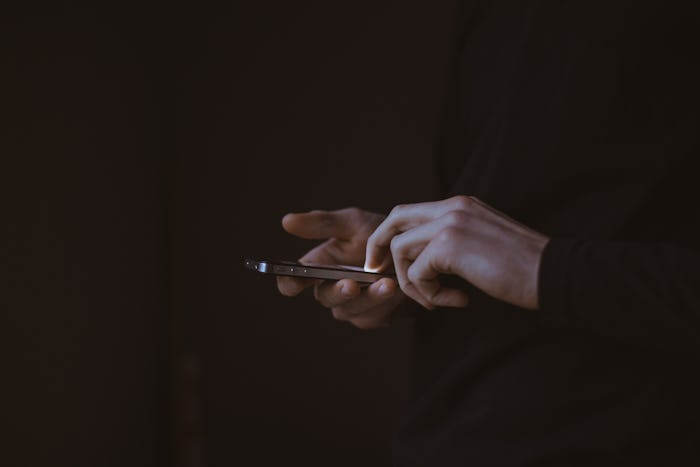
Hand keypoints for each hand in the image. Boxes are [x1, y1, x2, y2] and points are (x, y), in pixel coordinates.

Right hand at [277, 207, 405, 328]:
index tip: (293, 282)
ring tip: (387, 283)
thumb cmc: (379, 234)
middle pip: (324, 297)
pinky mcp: (373, 317)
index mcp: (318, 266)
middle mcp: (331, 289)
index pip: (293, 280)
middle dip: (338, 291)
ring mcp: (351, 306)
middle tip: (351, 284)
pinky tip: (398, 289)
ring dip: (369, 298)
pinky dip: (386, 303)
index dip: (289, 283)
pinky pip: (374, 316)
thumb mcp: (353, 223)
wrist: (415, 251)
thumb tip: (286, 221)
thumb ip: (322, 224)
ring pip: (350, 310)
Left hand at [365, 196, 549, 309]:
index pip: (409, 212)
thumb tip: (423, 262)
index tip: (384, 260)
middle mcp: (452, 207)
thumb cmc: (522, 267)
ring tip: (436, 299)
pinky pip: (417, 272)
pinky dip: (428, 294)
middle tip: (377, 272)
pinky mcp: (449, 245)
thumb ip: (452, 243)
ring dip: (411, 282)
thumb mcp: (482, 243)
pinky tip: (456, 301)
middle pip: (394, 219)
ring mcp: (450, 223)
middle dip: (379, 247)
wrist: (552, 273)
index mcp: (460, 205)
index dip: (390, 235)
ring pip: (400, 249)